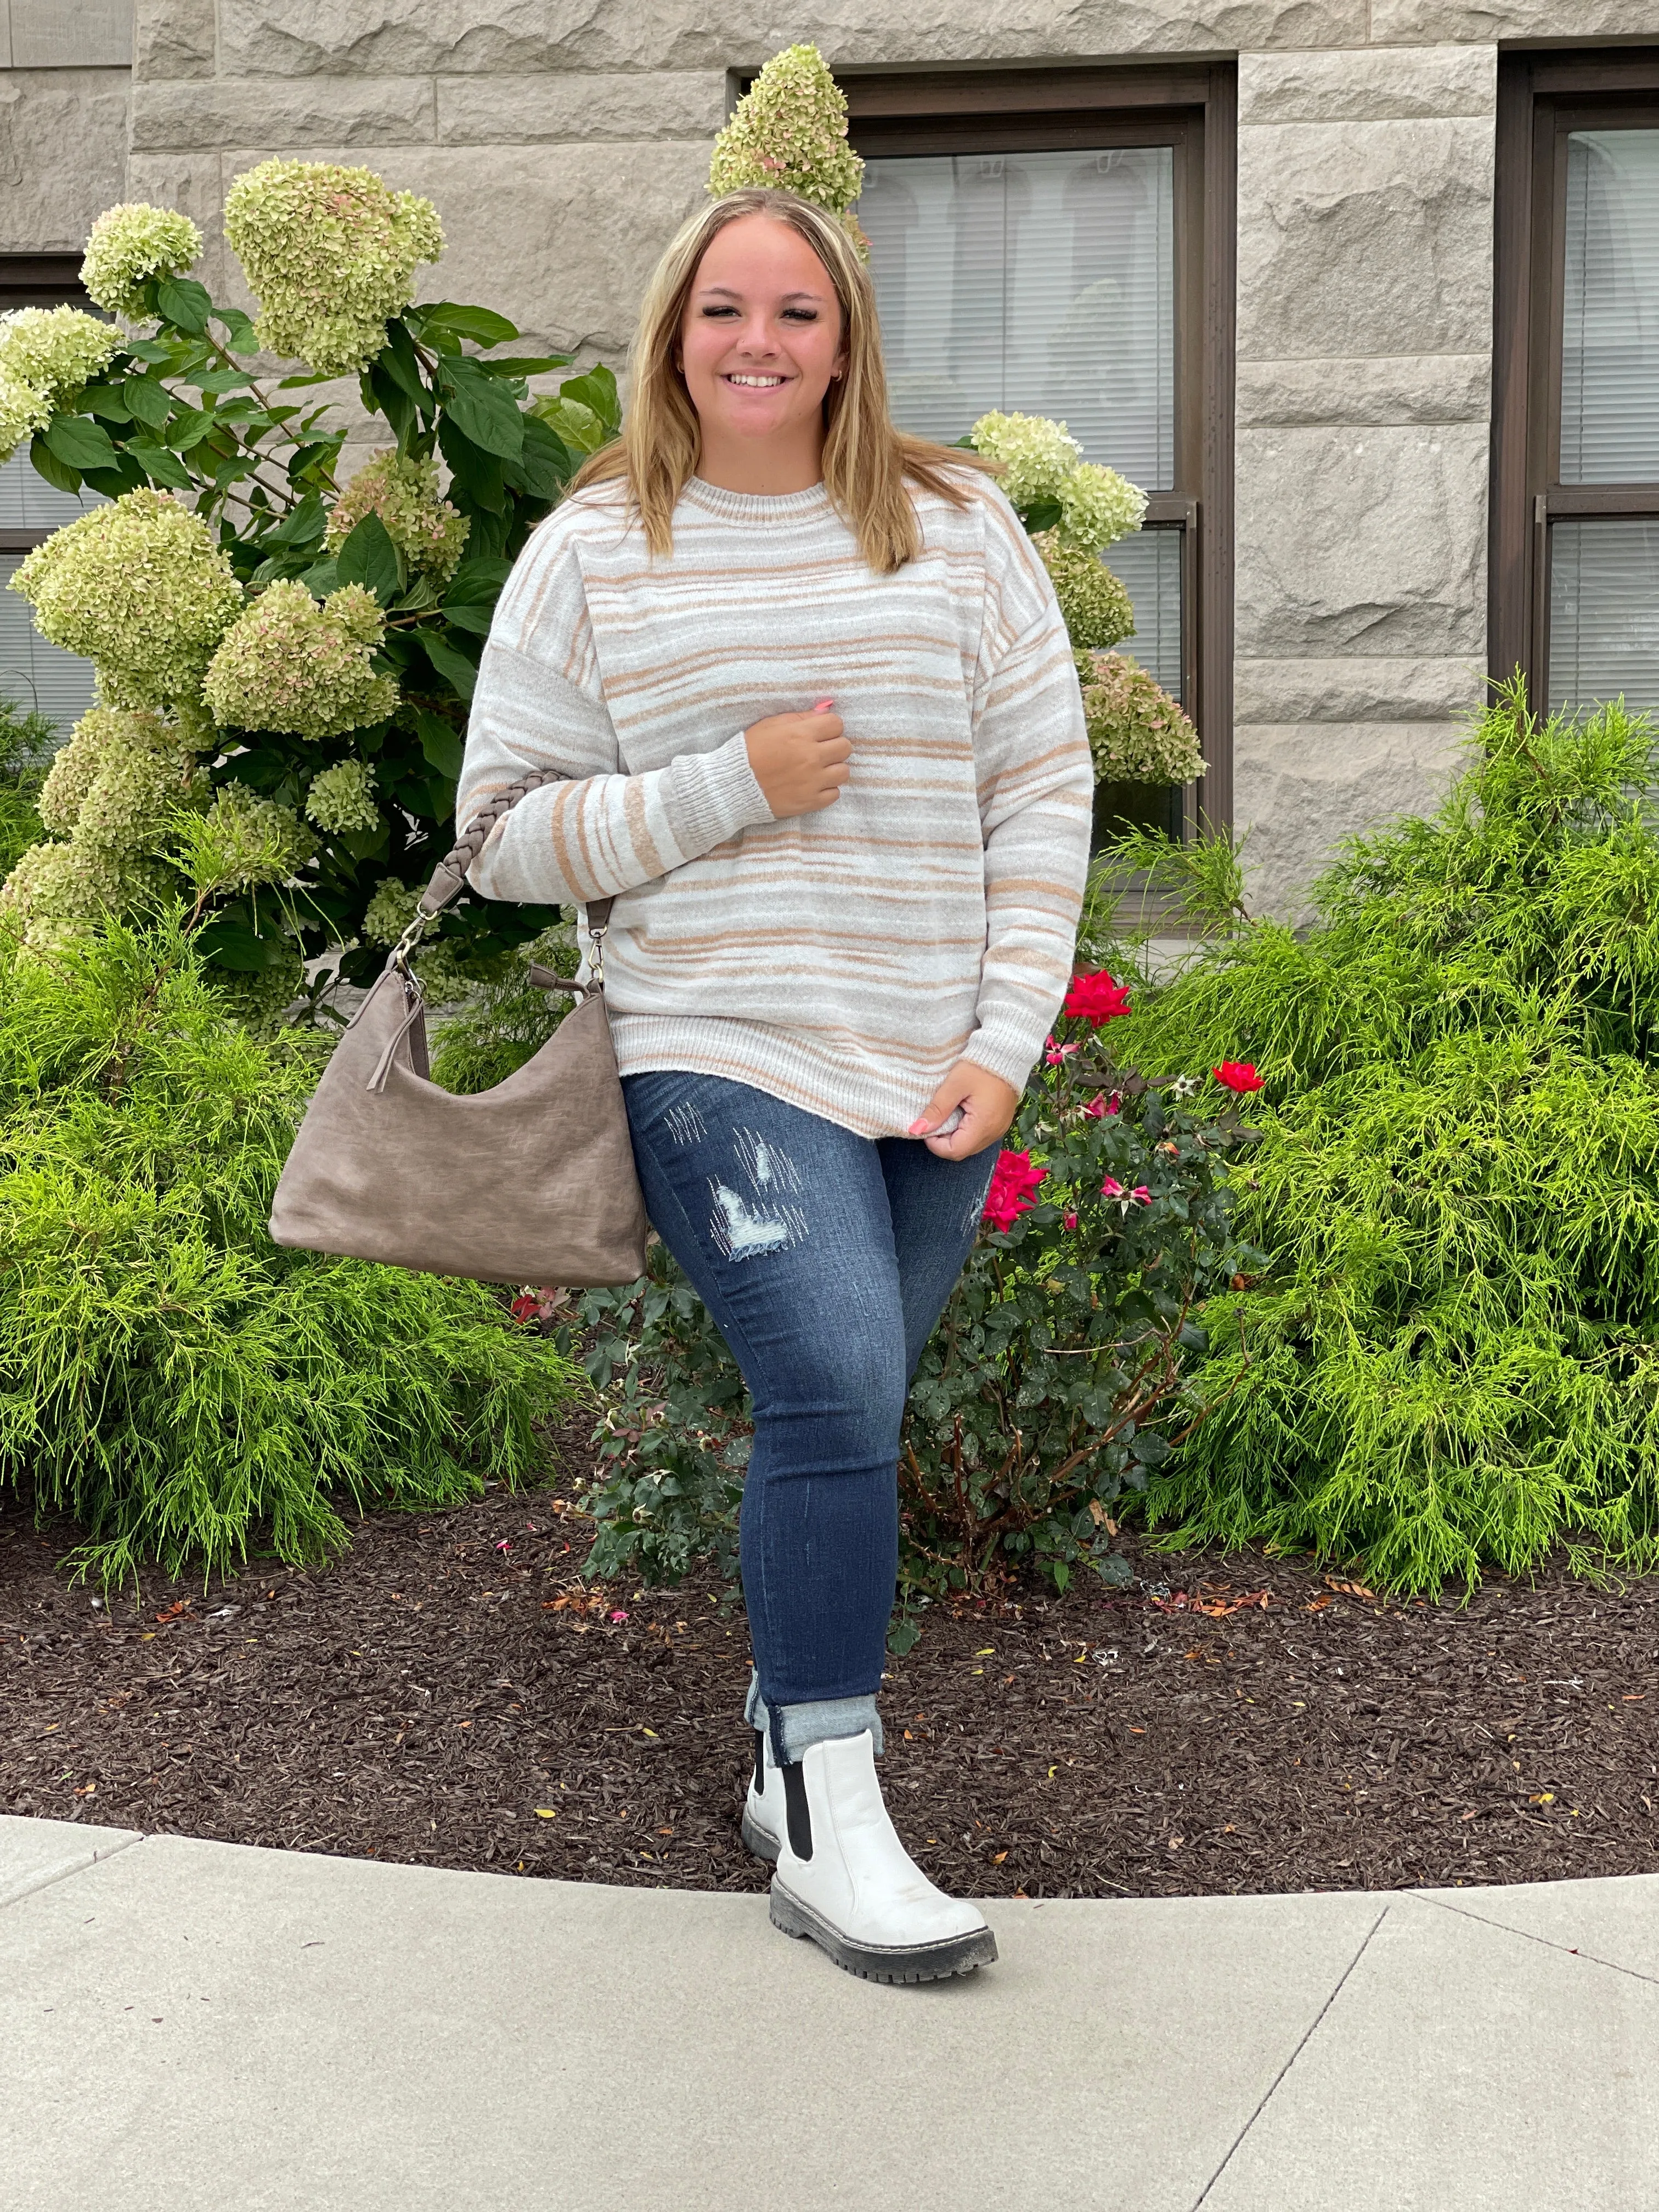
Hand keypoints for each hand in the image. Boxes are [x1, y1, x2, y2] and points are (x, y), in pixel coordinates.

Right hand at [745, 697, 849, 817]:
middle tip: (820, 751)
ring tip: (818, 770)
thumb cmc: (750, 750)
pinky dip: (827, 790)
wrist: (734, 784)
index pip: (836, 724)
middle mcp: (811, 757)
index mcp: (801, 734)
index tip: (820, 733)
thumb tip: (824, 711)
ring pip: (844, 771)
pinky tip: (813, 785)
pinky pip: (835, 794)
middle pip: (845, 747)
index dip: (829, 727)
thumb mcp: (771, 724)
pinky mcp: (810, 801)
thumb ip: (800, 718)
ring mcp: (812, 781)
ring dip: (833, 769)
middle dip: (834, 746)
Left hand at [908, 1061, 1020, 1158]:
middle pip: (962, 1151)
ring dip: (955, 1136)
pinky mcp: (1001, 1123)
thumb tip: (918, 1129)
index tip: (928, 1125)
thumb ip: (937, 1109)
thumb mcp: (954, 1085)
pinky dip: (966, 1131)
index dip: (935, 1144)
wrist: (1007, 1052)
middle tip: (936, 1119)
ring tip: (947, 1115)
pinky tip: (961, 1114)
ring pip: (970, 1145)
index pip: (954, 1151)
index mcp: (983, 1125)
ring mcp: (999, 1129)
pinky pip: (979, 1136)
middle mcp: (994, 1133)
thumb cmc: (980, 1066)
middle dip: (944, 1141)